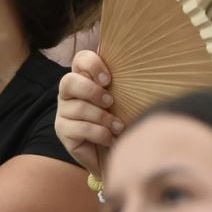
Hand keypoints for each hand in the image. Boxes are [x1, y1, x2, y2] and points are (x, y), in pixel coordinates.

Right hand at [55, 49, 122, 175]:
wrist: (116, 152)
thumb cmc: (122, 120)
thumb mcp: (127, 100)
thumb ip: (127, 84)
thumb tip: (149, 70)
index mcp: (86, 77)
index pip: (81, 59)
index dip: (92, 64)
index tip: (108, 80)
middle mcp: (70, 92)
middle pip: (69, 81)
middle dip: (92, 92)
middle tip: (111, 102)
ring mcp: (63, 111)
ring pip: (78, 108)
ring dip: (103, 118)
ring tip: (118, 127)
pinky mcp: (63, 131)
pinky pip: (80, 128)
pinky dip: (100, 134)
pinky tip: (111, 139)